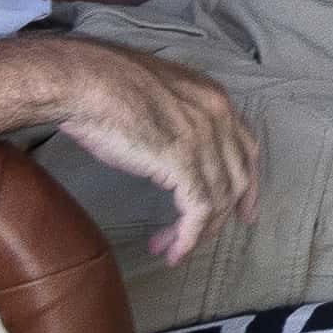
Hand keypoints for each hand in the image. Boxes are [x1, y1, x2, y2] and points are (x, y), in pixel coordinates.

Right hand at [28, 37, 261, 262]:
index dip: (248, 184)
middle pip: (238, 178)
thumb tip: (170, 152)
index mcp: (214, 98)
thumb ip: (176, 121)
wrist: (84, 81)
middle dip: (223, 214)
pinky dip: (188, 237)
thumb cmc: (104, 86)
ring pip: (218, 199)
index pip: (247, 148)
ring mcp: (204, 139)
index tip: (243, 211)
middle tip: (202, 238)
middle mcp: (219, 117)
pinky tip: (172, 251)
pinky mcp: (182, 162)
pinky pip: (198, 211)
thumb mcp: (157, 98)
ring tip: (168, 247)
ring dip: (196, 232)